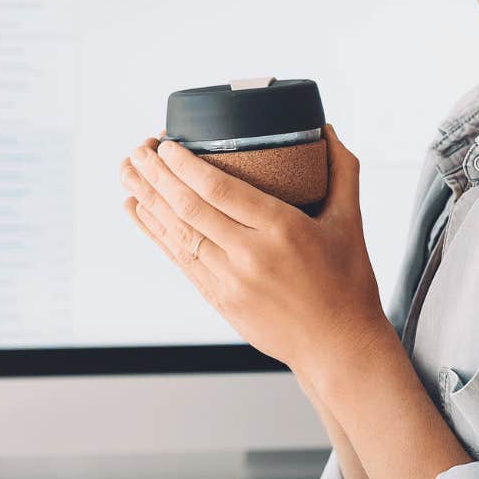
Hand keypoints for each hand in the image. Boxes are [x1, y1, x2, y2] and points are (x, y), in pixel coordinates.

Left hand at [118, 123, 392, 372]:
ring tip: (127, 173)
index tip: (166, 143)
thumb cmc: (348, 285)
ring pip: (179, 233)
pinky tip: (138, 211)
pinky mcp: (220, 301)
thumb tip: (327, 130)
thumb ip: (343, 171)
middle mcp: (251, 255)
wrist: (338, 348)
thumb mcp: (351, 222)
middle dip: (156, 175)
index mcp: (283, 229)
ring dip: (148, 200)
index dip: (185, 165)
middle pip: (190, 207)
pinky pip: (180, 259)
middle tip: (137, 149)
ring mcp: (231, 281)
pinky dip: (156, 232)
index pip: (219, 189)